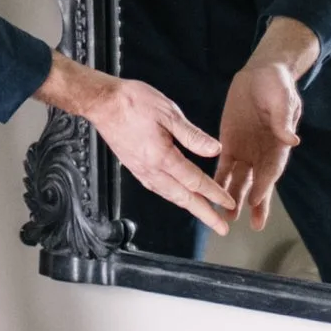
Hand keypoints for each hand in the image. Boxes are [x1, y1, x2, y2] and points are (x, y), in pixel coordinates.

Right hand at [36, 53, 237, 232]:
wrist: (102, 102)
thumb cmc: (133, 102)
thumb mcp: (169, 113)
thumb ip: (192, 135)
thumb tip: (215, 150)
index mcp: (162, 157)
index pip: (195, 181)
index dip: (214, 193)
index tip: (229, 203)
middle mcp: (151, 169)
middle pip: (183, 198)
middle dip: (205, 213)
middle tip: (221, 227)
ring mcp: (141, 170)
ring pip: (170, 195)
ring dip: (189, 207)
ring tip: (204, 214)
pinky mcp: (134, 167)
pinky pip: (158, 188)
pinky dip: (173, 196)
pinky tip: (178, 195)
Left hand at [215, 19, 318, 227]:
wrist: (260, 73)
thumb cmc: (277, 84)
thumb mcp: (283, 97)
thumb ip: (284, 118)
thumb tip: (291, 140)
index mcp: (279, 144)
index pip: (272, 168)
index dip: (265, 184)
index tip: (258, 199)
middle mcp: (263, 152)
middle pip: (259, 182)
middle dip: (255, 203)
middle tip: (252, 223)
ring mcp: (246, 150)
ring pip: (240, 179)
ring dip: (235, 197)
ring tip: (229, 217)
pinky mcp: (229, 143)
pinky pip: (223, 165)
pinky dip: (218, 180)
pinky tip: (212, 194)